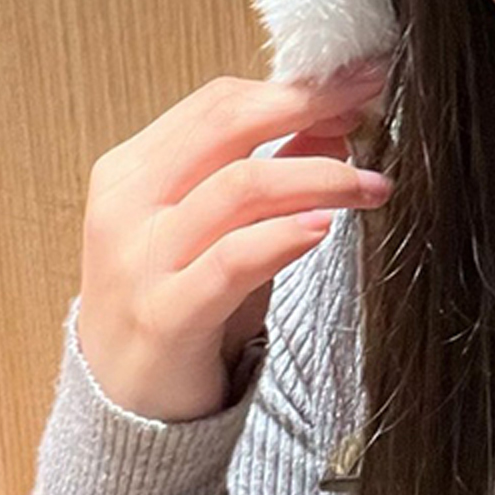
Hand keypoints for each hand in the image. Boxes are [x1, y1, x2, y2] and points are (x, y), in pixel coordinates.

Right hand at [74, 60, 393, 420]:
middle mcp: (128, 207)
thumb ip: (269, 167)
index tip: (354, 85)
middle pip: (228, 125)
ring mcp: (140, 263)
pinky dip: (285, 234)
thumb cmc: (177, 300)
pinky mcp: (163, 318)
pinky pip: (232, 260)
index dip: (293, 88)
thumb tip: (334, 118)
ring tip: (371, 185)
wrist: (122, 408)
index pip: (219, 102)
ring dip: (321, 175)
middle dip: (310, 105)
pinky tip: (324, 225)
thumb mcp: (220, 225)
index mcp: (134, 170)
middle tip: (369, 103)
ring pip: (241, 185)